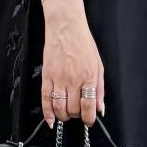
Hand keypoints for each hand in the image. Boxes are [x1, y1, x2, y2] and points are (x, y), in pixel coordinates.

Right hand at [39, 0, 104, 127]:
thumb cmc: (83, 43)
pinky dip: (47, 112)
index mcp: (88, 76)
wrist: (66, 26)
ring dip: (63, 116)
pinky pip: (45, 98)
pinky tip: (51, 120)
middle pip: (73, 109)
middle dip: (76, 115)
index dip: (89, 118)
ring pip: (59, 107)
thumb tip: (100, 108)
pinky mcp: (46, 75)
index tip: (89, 120)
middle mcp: (73, 79)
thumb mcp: (98, 65)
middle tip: (78, 111)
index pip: (89, 106)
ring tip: (66, 114)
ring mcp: (58, 78)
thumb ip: (100, 89)